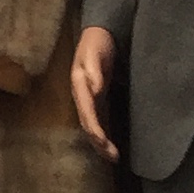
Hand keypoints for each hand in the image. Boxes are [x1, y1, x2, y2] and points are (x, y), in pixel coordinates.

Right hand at [71, 27, 118, 161]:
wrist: (99, 35)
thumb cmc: (97, 43)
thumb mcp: (94, 53)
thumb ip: (94, 70)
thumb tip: (95, 89)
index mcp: (79, 85)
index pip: (86, 112)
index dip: (94, 128)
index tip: (104, 142)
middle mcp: (82, 96)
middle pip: (87, 123)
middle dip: (98, 142)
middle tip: (114, 157)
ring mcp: (89, 99)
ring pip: (92, 126)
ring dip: (101, 143)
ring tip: (114, 157)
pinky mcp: (97, 100)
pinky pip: (98, 121)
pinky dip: (104, 135)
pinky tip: (111, 145)